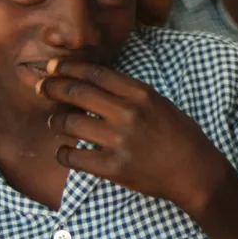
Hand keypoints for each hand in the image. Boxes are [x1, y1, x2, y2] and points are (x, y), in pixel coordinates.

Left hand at [37, 57, 227, 214]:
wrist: (196, 172)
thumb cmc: (182, 137)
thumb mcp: (161, 104)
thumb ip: (131, 95)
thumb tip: (95, 87)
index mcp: (142, 94)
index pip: (96, 73)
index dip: (69, 67)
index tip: (53, 66)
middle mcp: (128, 113)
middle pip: (76, 93)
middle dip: (52, 88)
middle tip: (41, 88)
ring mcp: (119, 141)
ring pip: (69, 123)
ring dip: (56, 122)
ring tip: (56, 123)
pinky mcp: (113, 167)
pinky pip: (73, 157)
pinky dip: (63, 153)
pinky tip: (66, 151)